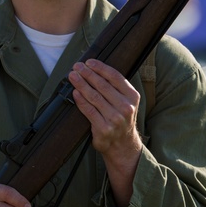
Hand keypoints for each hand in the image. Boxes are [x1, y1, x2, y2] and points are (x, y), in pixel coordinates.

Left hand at [68, 59, 142, 206]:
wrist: (123, 145)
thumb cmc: (122, 119)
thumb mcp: (127, 102)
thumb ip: (116, 87)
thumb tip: (95, 69)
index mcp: (133, 97)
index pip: (115, 77)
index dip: (100, 68)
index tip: (89, 62)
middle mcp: (126, 107)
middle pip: (103, 86)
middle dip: (88, 74)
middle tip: (77, 66)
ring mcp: (114, 119)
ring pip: (94, 97)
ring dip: (81, 84)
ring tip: (73, 76)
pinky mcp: (103, 129)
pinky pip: (89, 111)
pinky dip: (80, 100)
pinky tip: (75, 92)